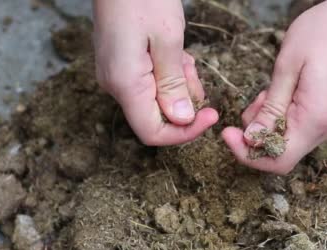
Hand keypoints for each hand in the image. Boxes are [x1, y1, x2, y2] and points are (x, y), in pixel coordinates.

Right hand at [93, 0, 217, 145]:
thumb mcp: (168, 39)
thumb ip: (174, 84)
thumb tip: (182, 120)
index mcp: (125, 83)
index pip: (153, 133)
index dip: (185, 133)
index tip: (210, 115)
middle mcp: (116, 85)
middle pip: (156, 117)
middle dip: (184, 103)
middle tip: (195, 73)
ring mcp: (117, 75)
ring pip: (156, 99)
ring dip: (179, 85)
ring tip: (184, 57)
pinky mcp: (122, 65)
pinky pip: (149, 83)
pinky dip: (169, 74)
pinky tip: (176, 54)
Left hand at [222, 0, 326, 173]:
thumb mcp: (288, 66)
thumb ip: (270, 108)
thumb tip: (253, 139)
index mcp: (317, 119)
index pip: (278, 160)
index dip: (248, 154)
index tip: (228, 133)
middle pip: (285, 150)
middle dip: (260, 132)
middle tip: (255, 99)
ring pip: (295, 137)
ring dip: (274, 120)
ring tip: (272, 88)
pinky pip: (308, 124)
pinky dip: (290, 114)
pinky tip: (288, 88)